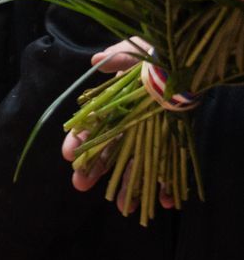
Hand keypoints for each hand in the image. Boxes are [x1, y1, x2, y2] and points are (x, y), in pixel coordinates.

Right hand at [61, 37, 178, 210]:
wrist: (189, 65)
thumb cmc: (159, 58)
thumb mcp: (137, 51)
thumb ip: (118, 57)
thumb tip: (95, 60)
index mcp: (113, 107)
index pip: (90, 126)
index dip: (79, 141)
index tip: (69, 155)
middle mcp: (128, 126)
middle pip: (107, 152)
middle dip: (93, 170)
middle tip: (80, 186)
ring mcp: (149, 138)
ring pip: (135, 166)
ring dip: (129, 187)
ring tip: (124, 208)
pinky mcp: (172, 146)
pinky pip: (168, 170)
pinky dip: (167, 187)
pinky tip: (166, 203)